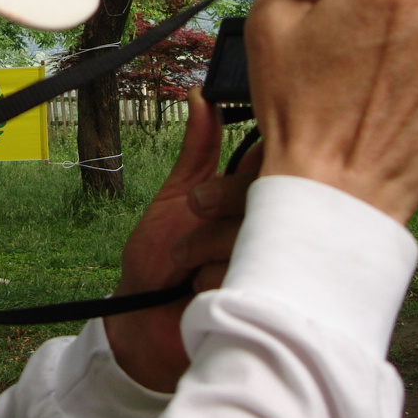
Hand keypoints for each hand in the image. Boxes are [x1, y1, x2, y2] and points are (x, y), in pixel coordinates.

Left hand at [106, 90, 257, 391]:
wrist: (140, 322)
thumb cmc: (159, 260)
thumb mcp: (175, 197)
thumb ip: (197, 150)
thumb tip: (201, 94)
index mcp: (254, 200)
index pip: (277, 163)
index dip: (264, 156)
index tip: (243, 157)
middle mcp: (271, 231)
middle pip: (270, 195)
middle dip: (221, 201)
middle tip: (194, 209)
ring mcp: (270, 267)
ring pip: (254, 234)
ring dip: (204, 246)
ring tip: (184, 265)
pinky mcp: (264, 301)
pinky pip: (244, 271)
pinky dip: (209, 277)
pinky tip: (196, 290)